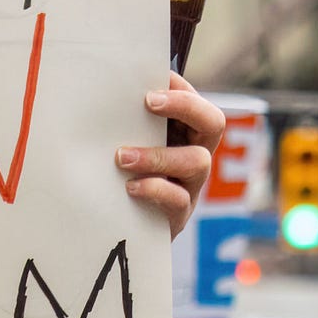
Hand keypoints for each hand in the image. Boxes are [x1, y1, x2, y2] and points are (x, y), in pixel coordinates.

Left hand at [116, 76, 224, 240]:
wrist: (112, 234)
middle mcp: (193, 157)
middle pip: (213, 124)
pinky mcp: (177, 217)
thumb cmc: (115, 181)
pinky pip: (178, 199)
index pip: (196, 103)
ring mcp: (190, 187)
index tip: (151, 82)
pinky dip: (155, 188)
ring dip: (158, 154)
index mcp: (183, 136)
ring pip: (197, 161)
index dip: (181, 89)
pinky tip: (129, 187)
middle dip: (185, 106)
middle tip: (148, 102)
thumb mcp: (121, 147)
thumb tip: (104, 91)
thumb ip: (123, 125)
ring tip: (122, 157)